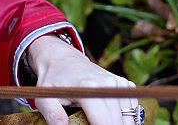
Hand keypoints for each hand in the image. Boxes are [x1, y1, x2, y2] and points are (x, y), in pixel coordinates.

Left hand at [26, 34, 140, 124]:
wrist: (63, 60)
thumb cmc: (53, 81)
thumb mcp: (45, 97)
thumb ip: (52, 113)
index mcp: (88, 88)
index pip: (103, 122)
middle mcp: (108, 84)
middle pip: (117, 122)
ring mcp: (119, 83)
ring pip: (128, 118)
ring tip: (98, 121)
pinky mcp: (125, 84)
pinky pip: (133, 110)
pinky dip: (125, 119)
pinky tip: (110, 118)